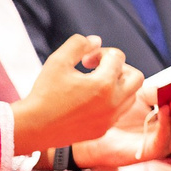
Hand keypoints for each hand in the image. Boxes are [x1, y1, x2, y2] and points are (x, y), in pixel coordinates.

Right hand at [12, 35, 131, 152]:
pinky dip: (111, 102)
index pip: (118, 57)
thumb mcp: (58, 60)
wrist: (35, 127)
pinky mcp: (104, 129)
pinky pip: (118, 112)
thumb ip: (79, 44)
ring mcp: (111, 119)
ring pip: (130, 96)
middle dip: (120, 68)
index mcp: (104, 84)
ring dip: (118, 85)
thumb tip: (97, 41)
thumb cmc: (45, 92)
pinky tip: (90, 100)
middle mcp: (114, 103)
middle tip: (100, 70)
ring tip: (95, 84)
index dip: (101, 53)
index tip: (85, 60)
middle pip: (136, 77)